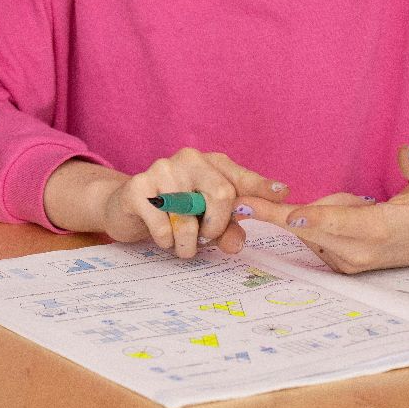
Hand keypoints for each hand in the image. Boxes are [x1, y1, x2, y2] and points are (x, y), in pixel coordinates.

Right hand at [43, 149, 289, 260]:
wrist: (125, 207)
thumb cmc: (174, 211)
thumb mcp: (205, 219)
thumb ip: (228, 229)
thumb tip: (237, 242)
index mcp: (210, 163)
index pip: (240, 177)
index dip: (261, 187)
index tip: (283, 194)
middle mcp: (188, 159)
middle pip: (222, 193)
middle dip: (218, 226)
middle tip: (207, 239)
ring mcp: (161, 170)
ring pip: (189, 217)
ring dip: (188, 243)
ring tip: (183, 247)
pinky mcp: (137, 188)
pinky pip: (162, 225)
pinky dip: (166, 241)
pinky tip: (162, 238)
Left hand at [238, 145, 408, 272]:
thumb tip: (406, 153)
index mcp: (379, 230)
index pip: (338, 224)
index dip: (311, 218)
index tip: (286, 214)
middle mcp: (359, 251)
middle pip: (308, 231)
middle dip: (276, 214)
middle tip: (241, 202)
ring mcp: (349, 261)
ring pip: (309, 229)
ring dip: (314, 210)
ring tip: (357, 201)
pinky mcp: (341, 264)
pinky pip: (313, 236)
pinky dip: (317, 220)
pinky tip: (348, 212)